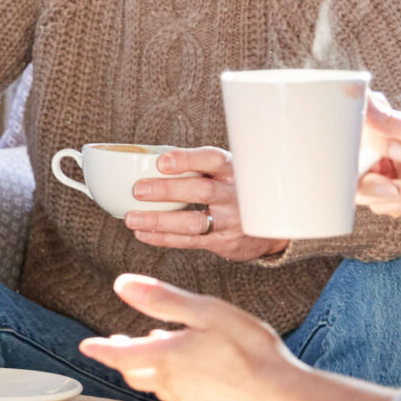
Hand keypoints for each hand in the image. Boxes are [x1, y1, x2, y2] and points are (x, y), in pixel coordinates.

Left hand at [78, 274, 297, 400]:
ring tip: (153, 347)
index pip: (120, 355)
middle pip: (134, 372)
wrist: (281, 396)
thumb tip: (121, 285)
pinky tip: (186, 367)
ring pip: (155, 383)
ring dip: (147, 366)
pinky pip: (177, 392)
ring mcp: (189, 399)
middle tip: (117, 345)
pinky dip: (170, 377)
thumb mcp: (205, 312)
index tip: (85, 346)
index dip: (101, 349)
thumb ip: (162, 300)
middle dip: (122, 357)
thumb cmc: (248, 350)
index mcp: (164, 358)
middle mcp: (170, 383)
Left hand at [124, 147, 285, 262]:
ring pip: (193, 221)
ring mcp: (232, 221)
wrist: (268, 226)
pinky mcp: (224, 242)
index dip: (187, 160)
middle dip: (167, 191)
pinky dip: (164, 238)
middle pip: (202, 191)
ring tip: (132, 218)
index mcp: (232, 170)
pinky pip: (190, 241)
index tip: (161, 162)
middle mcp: (235, 195)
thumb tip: (147, 158)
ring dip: (159, 220)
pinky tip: (143, 233)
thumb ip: (197, 165)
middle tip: (138, 190)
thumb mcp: (225, 171)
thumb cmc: (232, 189)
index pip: (212, 160)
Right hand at [356, 92, 400, 230]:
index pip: (353, 135)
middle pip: (349, 168)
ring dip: (392, 193)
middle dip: (375, 181)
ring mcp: (382, 178)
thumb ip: (387, 120)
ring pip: (361, 190)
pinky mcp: (388, 201)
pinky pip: (378, 206)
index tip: (399, 151)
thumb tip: (363, 95)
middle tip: (396, 182)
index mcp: (384, 132)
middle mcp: (378, 155)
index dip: (369, 147)